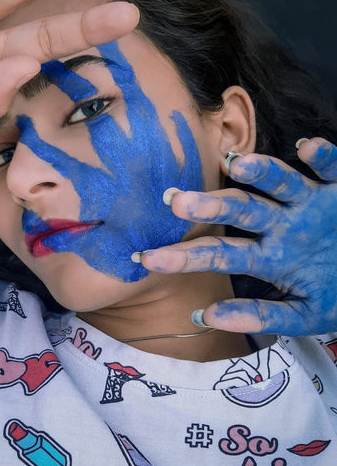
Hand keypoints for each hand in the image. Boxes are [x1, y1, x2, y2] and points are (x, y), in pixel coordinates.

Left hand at [140, 137, 336, 335]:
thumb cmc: (336, 294)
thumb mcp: (303, 315)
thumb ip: (259, 316)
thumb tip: (205, 317)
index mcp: (267, 254)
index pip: (219, 251)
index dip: (186, 255)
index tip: (148, 258)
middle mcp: (282, 224)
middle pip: (241, 210)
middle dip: (210, 206)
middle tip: (176, 203)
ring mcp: (310, 204)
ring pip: (281, 183)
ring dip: (261, 172)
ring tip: (236, 164)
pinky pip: (332, 167)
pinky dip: (322, 157)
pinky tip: (306, 148)